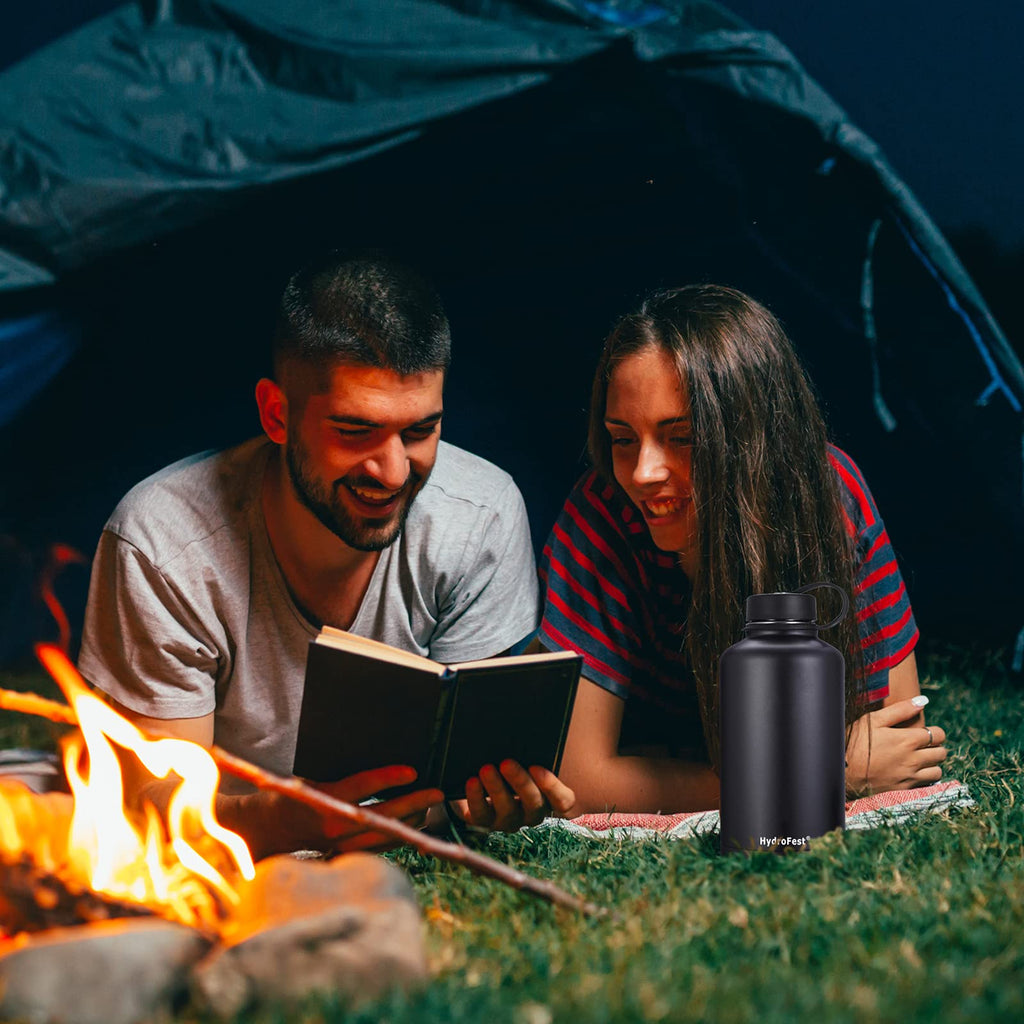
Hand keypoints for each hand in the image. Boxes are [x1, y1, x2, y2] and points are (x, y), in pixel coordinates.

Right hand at [249, 765, 442, 857]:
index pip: (363, 787)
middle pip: (383, 816)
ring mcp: (342, 845)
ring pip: (386, 835)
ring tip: (432, 806)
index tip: (412, 771)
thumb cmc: (293, 792)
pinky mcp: (346, 855)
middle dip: (414, 803)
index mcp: (324, 800)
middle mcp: (335, 827)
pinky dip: (399, 834)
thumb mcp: (312, 774)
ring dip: (412, 821)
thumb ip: (340, 769)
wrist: (271, 827)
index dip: (389, 778)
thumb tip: (374, 753)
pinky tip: (416, 823)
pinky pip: (380, 846)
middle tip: (437, 792)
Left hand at [453, 760, 576, 832]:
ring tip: (486, 768)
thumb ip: (531, 748)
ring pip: (507, 810)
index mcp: (549, 796)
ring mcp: (509, 820)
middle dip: (520, 782)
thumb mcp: (523, 754)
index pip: (563, 801)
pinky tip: (472, 781)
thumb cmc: (509, 760)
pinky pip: (482, 814)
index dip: (552, 787)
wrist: (476, 777)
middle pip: (533, 803)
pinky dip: (476, 797)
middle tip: (506, 762)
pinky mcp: (485, 822)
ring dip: (496, 788)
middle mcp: (532, 812)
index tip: (536, 766)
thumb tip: (531, 722)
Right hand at [845, 698, 947, 796]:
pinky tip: (912, 772)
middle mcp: (914, 759)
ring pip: (937, 771)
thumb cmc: (855, 742)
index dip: (935, 731)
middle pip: (941, 753)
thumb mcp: (873, 720)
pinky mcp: (904, 790)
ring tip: (919, 759)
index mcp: (908, 739)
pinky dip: (924, 778)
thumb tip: (923, 701)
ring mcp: (910, 776)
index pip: (938, 735)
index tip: (925, 732)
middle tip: (923, 745)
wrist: (842, 771)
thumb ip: (900, 710)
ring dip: (932, 764)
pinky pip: (927, 785)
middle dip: (936, 747)